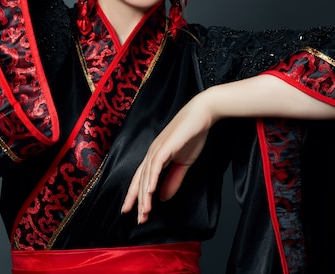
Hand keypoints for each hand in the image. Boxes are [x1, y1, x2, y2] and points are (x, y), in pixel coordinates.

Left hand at [121, 91, 213, 223]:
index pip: (141, 179)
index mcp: (156, 156)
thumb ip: (173, 180)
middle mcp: (152, 153)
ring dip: (144, 194)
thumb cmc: (193, 136)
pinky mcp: (165, 145)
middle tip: (138, 219)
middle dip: (138, 200)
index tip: (133, 212)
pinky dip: (152, 178)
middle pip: (140, 179)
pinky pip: (156, 164)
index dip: (136, 196)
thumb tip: (162, 197)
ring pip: (146, 174)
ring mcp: (157, 148)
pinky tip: (150, 191)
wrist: (202, 115)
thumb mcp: (183, 163)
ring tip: (144, 212)